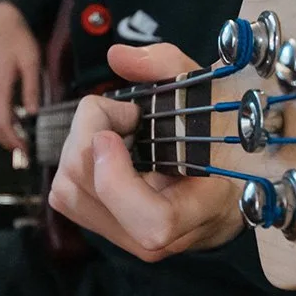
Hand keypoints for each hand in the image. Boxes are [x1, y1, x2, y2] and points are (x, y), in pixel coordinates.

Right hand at [0, 1, 40, 150]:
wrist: (3, 21)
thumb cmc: (19, 40)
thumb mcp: (31, 64)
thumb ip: (31, 90)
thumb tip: (32, 116)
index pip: (2, 123)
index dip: (12, 140)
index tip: (25, 151)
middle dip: (6, 141)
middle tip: (24, 153)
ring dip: (2, 133)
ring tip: (20, 142)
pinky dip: (1, 121)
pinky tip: (16, 124)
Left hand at [48, 44, 244, 262]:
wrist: (230, 178)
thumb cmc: (225, 135)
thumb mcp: (211, 92)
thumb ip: (169, 67)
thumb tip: (118, 57)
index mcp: (207, 207)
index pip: (153, 224)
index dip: (119, 181)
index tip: (115, 134)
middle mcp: (166, 238)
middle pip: (90, 196)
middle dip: (90, 135)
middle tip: (126, 114)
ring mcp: (131, 239)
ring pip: (67, 194)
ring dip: (80, 145)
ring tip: (117, 128)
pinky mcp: (106, 229)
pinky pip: (66, 195)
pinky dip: (76, 158)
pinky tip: (109, 146)